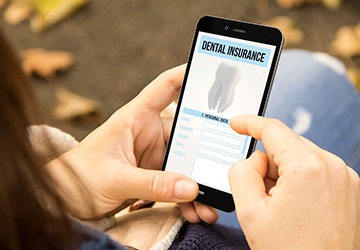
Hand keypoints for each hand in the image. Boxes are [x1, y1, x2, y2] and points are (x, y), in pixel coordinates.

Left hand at [48, 65, 217, 222]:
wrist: (65, 198)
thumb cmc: (79, 176)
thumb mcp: (114, 178)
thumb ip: (152, 184)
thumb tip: (190, 187)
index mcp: (136, 118)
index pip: (165, 87)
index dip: (188, 75)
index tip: (212, 72)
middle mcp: (148, 133)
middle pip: (188, 135)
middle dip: (205, 156)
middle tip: (221, 173)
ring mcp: (153, 155)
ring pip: (186, 164)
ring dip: (198, 185)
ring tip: (209, 207)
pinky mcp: (154, 175)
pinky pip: (178, 183)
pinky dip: (187, 198)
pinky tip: (195, 211)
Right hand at [229, 115, 359, 248]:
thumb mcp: (250, 211)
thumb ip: (242, 172)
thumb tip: (255, 159)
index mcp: (307, 167)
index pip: (273, 129)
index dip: (249, 123)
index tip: (237, 124)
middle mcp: (332, 167)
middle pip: (286, 145)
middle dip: (267, 162)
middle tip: (260, 193)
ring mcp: (344, 177)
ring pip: (300, 157)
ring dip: (283, 173)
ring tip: (281, 207)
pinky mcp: (349, 188)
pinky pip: (315, 170)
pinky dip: (298, 180)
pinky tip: (295, 207)